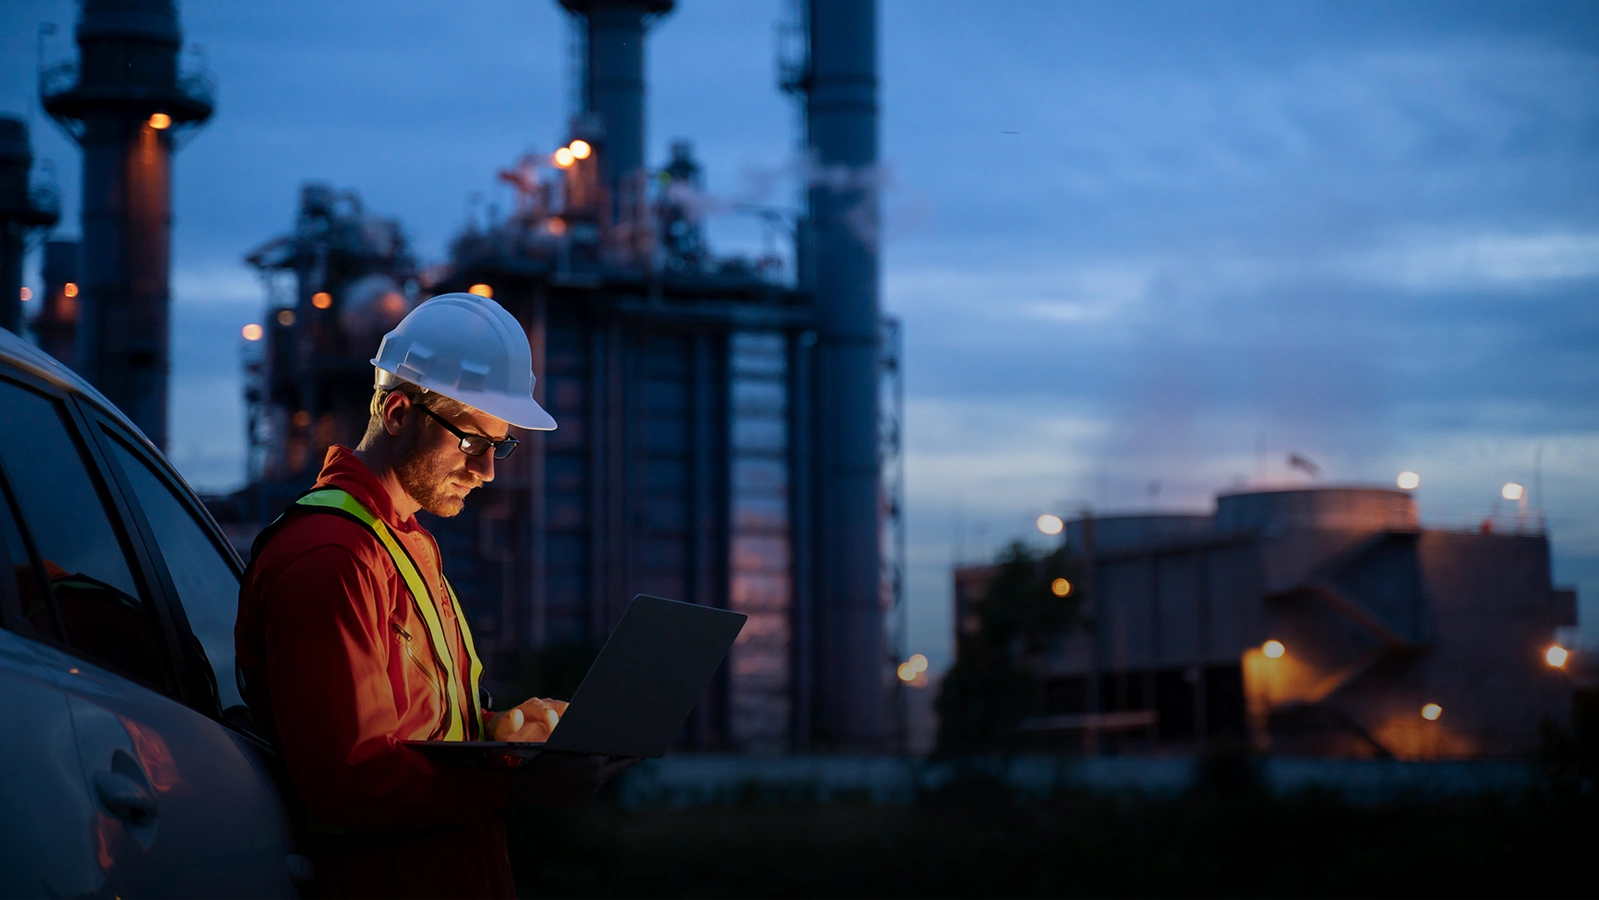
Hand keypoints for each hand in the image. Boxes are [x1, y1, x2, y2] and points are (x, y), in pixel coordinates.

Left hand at [487, 697, 569, 741]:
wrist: (507, 730)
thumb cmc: (506, 729)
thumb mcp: (503, 729)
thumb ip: (510, 723)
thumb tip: (517, 714)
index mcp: (533, 706)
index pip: (548, 711)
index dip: (553, 722)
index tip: (554, 733)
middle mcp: (545, 705)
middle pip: (564, 709)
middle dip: (568, 721)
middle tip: (565, 736)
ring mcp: (554, 711)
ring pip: (569, 714)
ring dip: (570, 725)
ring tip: (568, 738)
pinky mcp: (558, 720)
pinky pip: (569, 721)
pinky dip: (570, 729)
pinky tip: (568, 739)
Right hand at [508, 752, 641, 806]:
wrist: (530, 786)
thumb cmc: (545, 759)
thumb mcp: (565, 746)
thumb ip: (585, 744)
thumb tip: (602, 742)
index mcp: (593, 762)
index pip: (614, 754)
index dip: (622, 750)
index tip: (637, 749)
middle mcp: (595, 779)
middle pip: (615, 768)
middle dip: (625, 761)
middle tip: (638, 757)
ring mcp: (588, 791)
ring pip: (603, 778)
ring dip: (607, 771)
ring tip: (615, 763)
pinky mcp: (581, 800)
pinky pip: (592, 787)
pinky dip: (593, 780)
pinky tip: (592, 774)